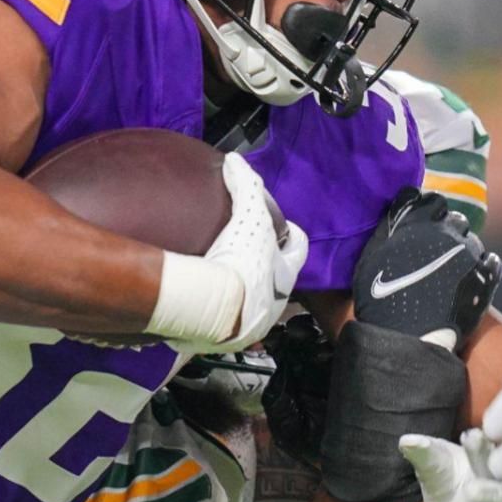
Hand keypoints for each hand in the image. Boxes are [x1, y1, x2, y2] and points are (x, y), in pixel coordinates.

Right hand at [149, 153, 306, 352]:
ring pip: (254, 305)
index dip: (290, 235)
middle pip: (279, 279)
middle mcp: (276, 302)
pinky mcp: (225, 340)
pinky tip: (201, 305)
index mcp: (286, 272)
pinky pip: (224, 325)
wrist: (213, 311)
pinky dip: (217, 315)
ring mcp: (253, 324)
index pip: (300, 247)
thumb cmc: (240, 264)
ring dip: (243, 294)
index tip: (280, 227)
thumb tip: (236, 161)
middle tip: (249, 253)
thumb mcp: (248, 218)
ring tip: (222, 280)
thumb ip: (245, 187)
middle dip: (269, 268)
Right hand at [351, 189, 501, 349]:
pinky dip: (483, 267)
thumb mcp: (372, 258)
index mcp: (417, 223)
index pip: (430, 200)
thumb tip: (396, 213)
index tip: (422, 224)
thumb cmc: (381, 299)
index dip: (427, 211)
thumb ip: (387, 230)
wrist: (408, 336)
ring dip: (463, 250)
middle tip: (436, 251)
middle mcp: (446, 231)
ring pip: (472, 240)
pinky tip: (472, 278)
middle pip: (454, 219)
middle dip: (447, 230)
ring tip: (453, 271)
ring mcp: (469, 253)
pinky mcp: (486, 276)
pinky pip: (491, 261)